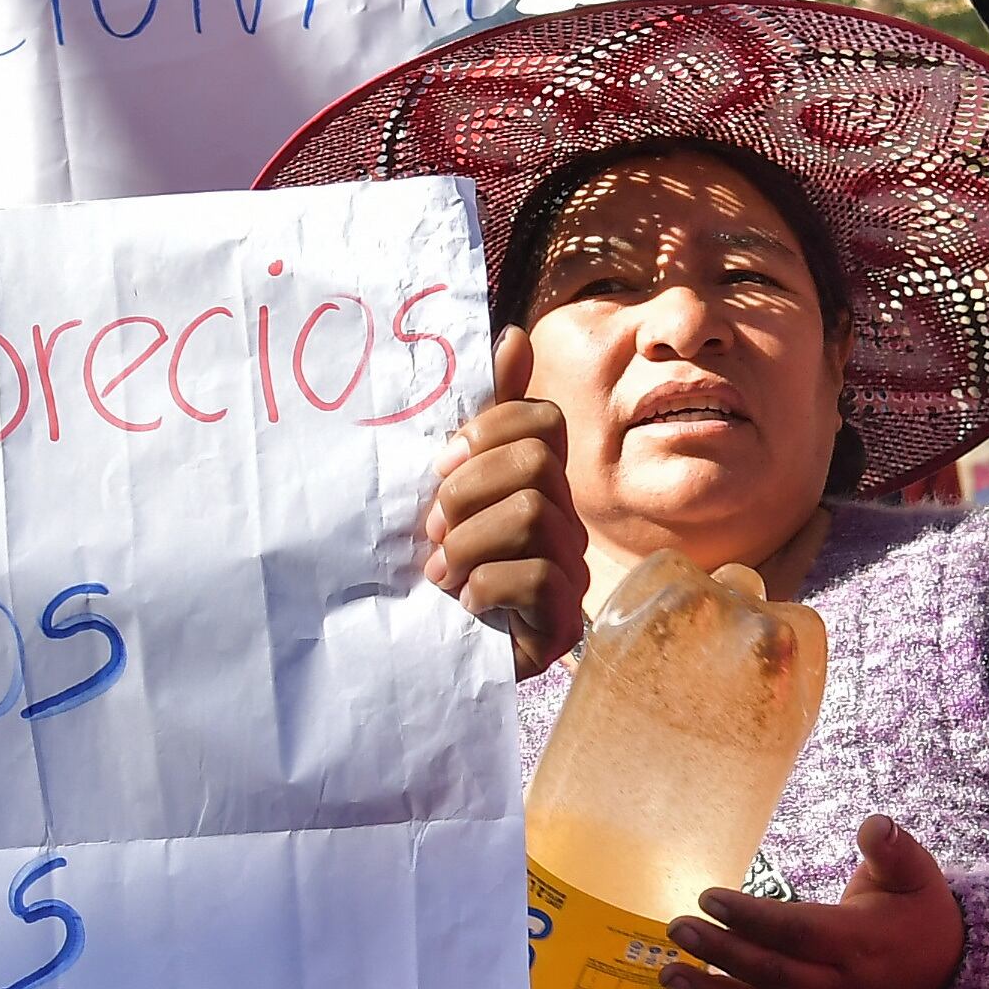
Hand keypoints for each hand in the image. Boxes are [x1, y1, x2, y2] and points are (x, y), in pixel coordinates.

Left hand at [422, 329, 587, 676]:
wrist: (419, 653)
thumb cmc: (431, 565)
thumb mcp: (442, 485)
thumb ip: (478, 418)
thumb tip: (511, 335)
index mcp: (536, 481)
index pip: (541, 419)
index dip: (486, 430)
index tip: (437, 467)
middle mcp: (564, 521)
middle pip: (535, 464)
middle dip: (468, 492)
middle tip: (432, 530)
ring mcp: (569, 572)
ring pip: (532, 515)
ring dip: (468, 544)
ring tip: (442, 574)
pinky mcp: (562, 622)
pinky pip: (538, 577)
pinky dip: (486, 586)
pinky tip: (465, 605)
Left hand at [664, 815, 962, 988]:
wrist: (938, 971)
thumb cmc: (917, 911)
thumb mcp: (917, 873)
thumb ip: (893, 849)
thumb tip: (875, 825)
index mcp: (860, 943)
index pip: (799, 933)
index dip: (753, 918)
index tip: (709, 896)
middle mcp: (838, 986)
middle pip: (771, 975)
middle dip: (720, 953)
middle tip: (676, 927)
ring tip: (667, 973)